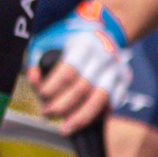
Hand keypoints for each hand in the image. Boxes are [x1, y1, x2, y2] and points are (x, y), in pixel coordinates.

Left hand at [34, 5, 132, 134]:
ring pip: (99, 100)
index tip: (41, 95)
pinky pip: (113, 103)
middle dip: (62, 106)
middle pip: (82, 89)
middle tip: (47, 113)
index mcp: (83, 45)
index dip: (52, 88)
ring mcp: (116, 69)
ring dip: (80, 118)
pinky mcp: (124, 79)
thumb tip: (33, 79)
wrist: (104, 28)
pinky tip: (84, 122)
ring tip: (65, 129)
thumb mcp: (49, 38)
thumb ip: (37, 58)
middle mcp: (102, 57)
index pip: (67, 72)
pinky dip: (98, 116)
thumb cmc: (71, 37)